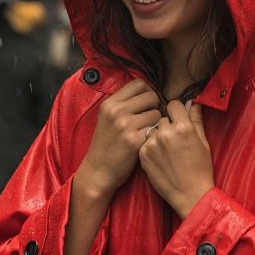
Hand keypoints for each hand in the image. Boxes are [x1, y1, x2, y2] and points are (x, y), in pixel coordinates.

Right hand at [77, 79, 161, 196]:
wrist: (98, 171)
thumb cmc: (106, 144)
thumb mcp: (107, 118)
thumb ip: (124, 103)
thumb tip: (149, 91)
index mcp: (110, 103)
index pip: (139, 83)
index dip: (148, 91)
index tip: (147, 103)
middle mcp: (117, 111)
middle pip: (151, 96)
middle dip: (154, 107)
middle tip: (149, 119)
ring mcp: (125, 126)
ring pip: (156, 113)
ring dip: (156, 123)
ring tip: (147, 132)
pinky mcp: (135, 141)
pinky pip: (156, 130)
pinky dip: (155, 135)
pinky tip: (147, 142)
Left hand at [140, 100, 213, 217]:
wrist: (190, 194)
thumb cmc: (200, 169)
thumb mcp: (203, 142)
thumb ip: (196, 119)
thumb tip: (193, 102)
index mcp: (183, 126)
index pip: (173, 104)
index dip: (176, 111)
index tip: (178, 118)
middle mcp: (166, 132)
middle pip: (161, 118)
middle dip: (167, 125)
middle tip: (174, 140)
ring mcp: (152, 144)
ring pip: (152, 130)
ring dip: (157, 135)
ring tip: (167, 151)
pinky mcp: (143, 154)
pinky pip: (145, 142)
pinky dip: (150, 147)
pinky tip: (160, 158)